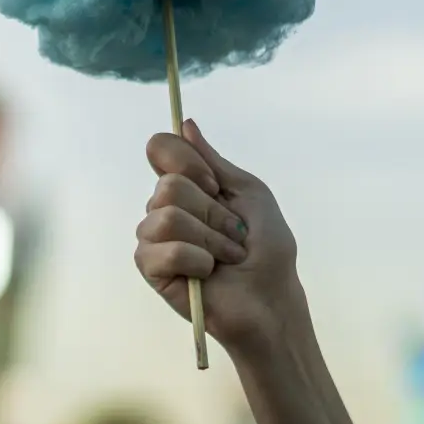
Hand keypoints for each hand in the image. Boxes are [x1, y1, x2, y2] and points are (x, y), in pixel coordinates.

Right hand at [134, 119, 302, 356]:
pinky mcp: (151, 268)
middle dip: (212, 212)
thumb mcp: (249, 194)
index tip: (213, 184)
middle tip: (233, 235)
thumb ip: (214, 161)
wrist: (271, 300)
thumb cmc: (268, 250)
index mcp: (188, 186)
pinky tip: (207, 274)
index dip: (185, 161)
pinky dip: (195, 261)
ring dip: (208, 239)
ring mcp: (155, 238)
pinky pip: (161, 250)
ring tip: (225, 257)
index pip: (160, 149)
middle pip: (168, 185)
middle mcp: (166, 207)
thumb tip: (185, 124)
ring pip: (165, 217)